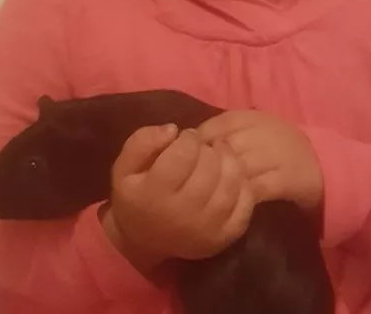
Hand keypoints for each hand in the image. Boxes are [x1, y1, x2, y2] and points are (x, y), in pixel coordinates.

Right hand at [103, 125, 255, 271]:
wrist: (144, 241)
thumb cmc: (135, 197)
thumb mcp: (124, 167)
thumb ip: (142, 142)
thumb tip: (172, 129)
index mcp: (154, 194)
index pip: (184, 153)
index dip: (188, 138)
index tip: (185, 138)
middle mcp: (182, 214)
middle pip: (210, 166)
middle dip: (208, 148)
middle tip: (201, 149)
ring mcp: (207, 228)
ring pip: (231, 181)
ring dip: (228, 160)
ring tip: (218, 155)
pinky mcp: (225, 236)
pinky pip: (246, 202)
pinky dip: (242, 183)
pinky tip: (229, 176)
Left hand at [197, 110, 323, 211]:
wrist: (323, 163)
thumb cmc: (277, 147)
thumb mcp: (252, 131)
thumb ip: (224, 133)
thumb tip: (187, 140)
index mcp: (252, 117)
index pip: (215, 127)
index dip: (196, 145)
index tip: (185, 161)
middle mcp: (265, 131)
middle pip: (224, 148)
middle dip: (205, 168)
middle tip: (192, 184)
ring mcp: (278, 155)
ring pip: (239, 169)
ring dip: (220, 185)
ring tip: (208, 197)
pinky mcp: (289, 179)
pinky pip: (256, 189)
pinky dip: (240, 197)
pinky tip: (230, 205)